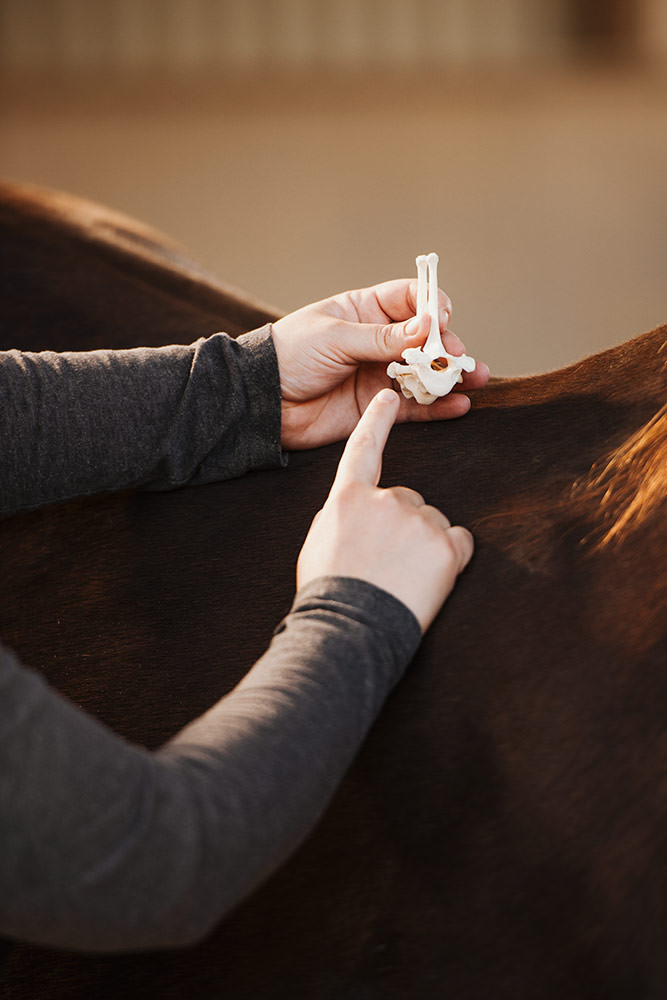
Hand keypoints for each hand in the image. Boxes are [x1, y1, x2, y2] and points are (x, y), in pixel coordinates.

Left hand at [271, 279, 489, 449]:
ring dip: (452, 375)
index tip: (443, 318)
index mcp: (365, 311)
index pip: (410, 299)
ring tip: (475, 378)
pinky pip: (416, 407)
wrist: (263, 401)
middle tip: (456, 356)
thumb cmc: (291, 356)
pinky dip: (439, 406)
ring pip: (426, 373)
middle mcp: (378, 341)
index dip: (432, 305)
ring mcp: (380, 374)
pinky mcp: (379, 407)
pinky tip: (460, 405)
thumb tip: (429, 325)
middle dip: (446, 344)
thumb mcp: (336, 337)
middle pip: (425, 338)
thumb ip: (382, 337)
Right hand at [296, 389, 473, 631]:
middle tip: (389, 565)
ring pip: (434, 523)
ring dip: (427, 546)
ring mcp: (419, 520)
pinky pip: (459, 543)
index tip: (389, 394)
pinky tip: (428, 580)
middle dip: (404, 527)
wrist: (352, 629)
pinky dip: (451, 560)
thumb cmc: (330, 592)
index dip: (377, 421)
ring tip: (404, 579)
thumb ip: (341, 515)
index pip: (364, 448)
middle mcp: (386, 499)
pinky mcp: (446, 546)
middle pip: (408, 500)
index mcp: (348, 498)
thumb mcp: (318, 544)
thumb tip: (359, 509)